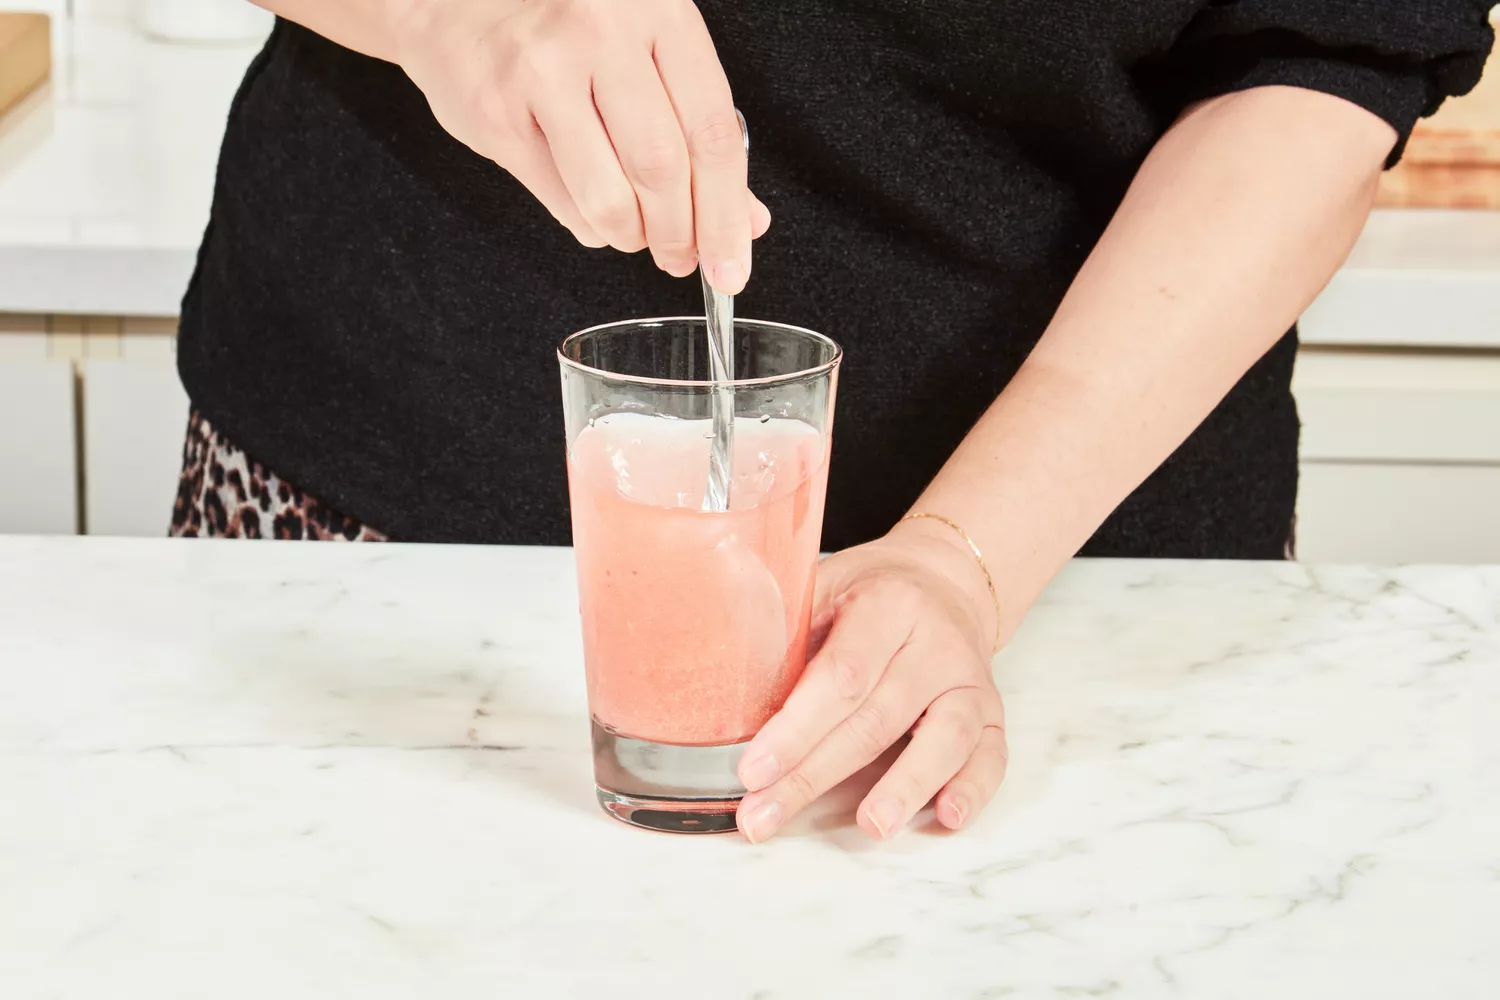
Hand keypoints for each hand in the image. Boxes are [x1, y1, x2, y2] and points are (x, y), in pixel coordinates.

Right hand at [388, 0, 769, 290]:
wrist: (455, 2)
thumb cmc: (563, 25)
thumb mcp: (649, 54)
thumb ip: (698, 129)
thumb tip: (744, 218)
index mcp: (657, 11)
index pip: (711, 131)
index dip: (727, 211)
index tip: (733, 262)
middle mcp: (602, 33)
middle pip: (663, 169)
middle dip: (681, 235)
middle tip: (684, 259)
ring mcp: (544, 71)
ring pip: (609, 197)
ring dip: (631, 237)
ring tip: (636, 236)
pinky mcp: (499, 113)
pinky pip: (561, 201)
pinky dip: (589, 225)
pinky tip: (595, 213)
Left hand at [735, 521, 1008, 841]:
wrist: (944, 581)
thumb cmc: (869, 594)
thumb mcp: (824, 587)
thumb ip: (786, 631)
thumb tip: (723, 688)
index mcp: (887, 605)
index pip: (841, 674)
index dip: (796, 727)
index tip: (753, 769)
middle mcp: (935, 643)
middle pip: (877, 718)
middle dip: (817, 774)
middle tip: (766, 815)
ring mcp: (968, 681)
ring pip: (944, 739)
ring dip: (906, 786)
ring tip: (870, 827)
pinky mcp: (992, 713)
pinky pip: (991, 755)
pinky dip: (974, 788)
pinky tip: (946, 817)